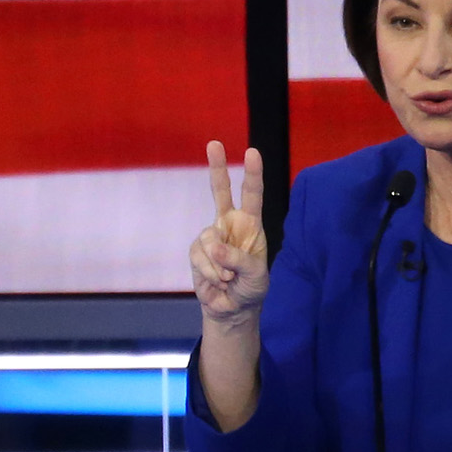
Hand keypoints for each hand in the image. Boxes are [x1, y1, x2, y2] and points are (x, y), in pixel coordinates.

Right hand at [191, 142, 269, 327]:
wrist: (232, 308)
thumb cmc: (251, 287)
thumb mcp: (256, 275)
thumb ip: (238, 259)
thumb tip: (214, 248)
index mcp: (250, 224)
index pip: (252, 195)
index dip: (252, 174)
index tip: (252, 152)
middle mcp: (229, 224)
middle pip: (220, 191)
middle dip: (216, 167)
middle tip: (214, 143)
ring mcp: (211, 237)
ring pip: (208, 240)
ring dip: (219, 265)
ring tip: (229, 278)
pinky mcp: (196, 252)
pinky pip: (200, 257)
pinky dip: (210, 272)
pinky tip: (218, 281)